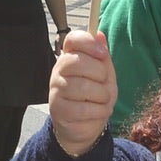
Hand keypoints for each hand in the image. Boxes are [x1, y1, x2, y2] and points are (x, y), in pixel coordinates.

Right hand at [48, 30, 115, 156]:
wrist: (86, 126)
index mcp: (70, 57)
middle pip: (78, 62)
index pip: (72, 39)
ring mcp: (56, 90)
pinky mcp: (58, 110)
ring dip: (102, 95)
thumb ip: (102, 56)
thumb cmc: (95, 97)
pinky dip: (99, 111)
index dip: (88, 42)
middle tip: (104, 83)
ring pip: (83, 87)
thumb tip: (100, 34)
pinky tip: (98, 112)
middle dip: (100, 74)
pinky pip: (84, 108)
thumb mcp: (104, 75)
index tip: (103, 53)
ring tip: (102, 100)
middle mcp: (58, 71)